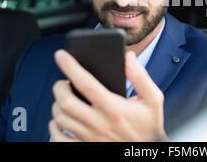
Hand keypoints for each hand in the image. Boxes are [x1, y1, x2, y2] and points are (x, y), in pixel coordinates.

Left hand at [49, 49, 165, 141]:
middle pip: (66, 102)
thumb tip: (128, 58)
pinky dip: (53, 128)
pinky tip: (60, 121)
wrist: (145, 152)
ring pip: (60, 118)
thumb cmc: (148, 127)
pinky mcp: (83, 148)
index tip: (61, 55)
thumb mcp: (153, 100)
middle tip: (64, 82)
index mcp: (114, 108)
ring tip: (64, 99)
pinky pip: (57, 138)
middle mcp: (99, 123)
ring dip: (57, 105)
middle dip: (59, 87)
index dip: (71, 67)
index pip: (86, 83)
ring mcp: (89, 137)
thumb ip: (141, 77)